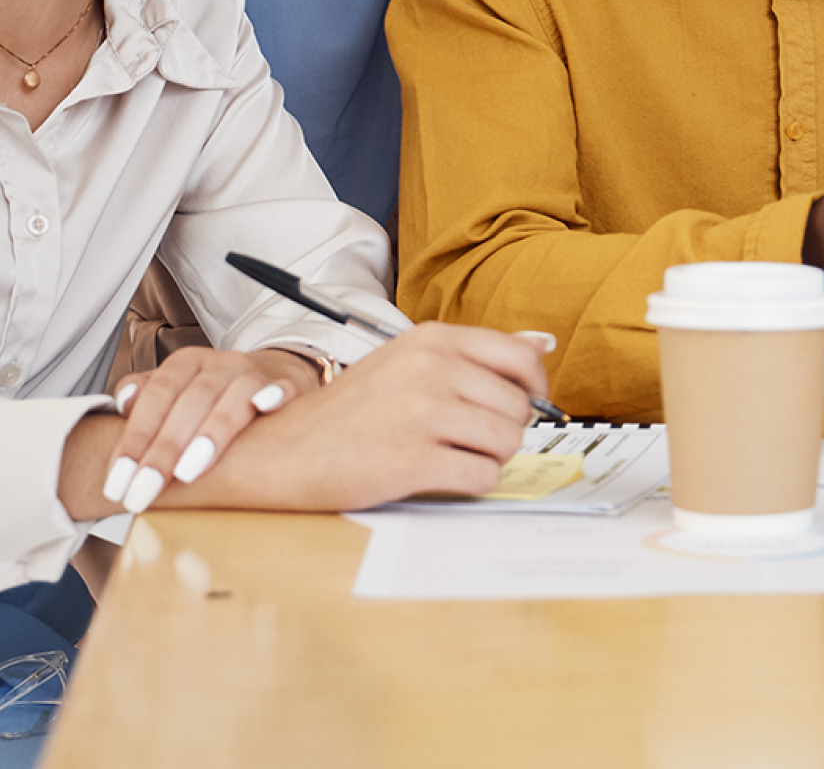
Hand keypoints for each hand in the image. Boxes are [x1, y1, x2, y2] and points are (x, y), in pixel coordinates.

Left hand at [98, 346, 320, 514]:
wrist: (273, 376)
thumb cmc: (213, 397)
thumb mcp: (175, 392)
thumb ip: (144, 397)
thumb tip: (123, 404)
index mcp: (186, 364)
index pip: (155, 397)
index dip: (134, 438)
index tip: (118, 481)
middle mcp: (219, 364)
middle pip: (190, 401)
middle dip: (164, 449)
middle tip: (144, 490)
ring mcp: (255, 374)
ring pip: (234, 395)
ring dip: (211, 431)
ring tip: (188, 472)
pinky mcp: (288, 385)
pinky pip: (283, 387)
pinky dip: (275, 394)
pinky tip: (264, 408)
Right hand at [172, 325, 549, 511]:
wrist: (283, 450)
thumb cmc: (346, 411)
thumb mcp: (406, 361)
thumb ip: (471, 355)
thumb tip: (541, 344)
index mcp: (432, 340)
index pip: (521, 356)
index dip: (534, 387)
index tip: (523, 405)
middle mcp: (432, 369)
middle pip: (519, 406)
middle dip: (506, 430)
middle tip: (470, 439)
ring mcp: (424, 413)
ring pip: (508, 442)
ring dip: (491, 457)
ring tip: (453, 456)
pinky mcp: (415, 460)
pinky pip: (484, 476)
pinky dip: (474, 482)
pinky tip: (442, 475)